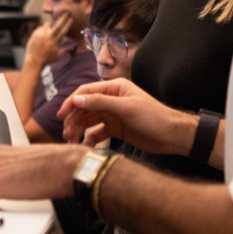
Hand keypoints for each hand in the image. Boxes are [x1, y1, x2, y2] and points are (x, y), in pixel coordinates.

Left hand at [25, 11, 72, 66]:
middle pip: (57, 24)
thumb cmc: (47, 59)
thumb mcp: (58, 56)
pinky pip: (40, 28)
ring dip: (50, 24)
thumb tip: (73, 47)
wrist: (34, 61)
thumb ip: (66, 50)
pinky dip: (42, 29)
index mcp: (56, 41)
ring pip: (47, 24)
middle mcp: (49, 36)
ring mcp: (41, 34)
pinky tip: (43, 33)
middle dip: (63, 18)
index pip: (64, 30)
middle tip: (66, 13)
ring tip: (51, 27)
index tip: (71, 19)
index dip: (68, 24)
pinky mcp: (35, 34)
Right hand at [59, 78, 194, 155]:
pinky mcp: (115, 128)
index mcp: (115, 88)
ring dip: (79, 129)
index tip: (61, 115)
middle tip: (66, 135)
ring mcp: (113, 114)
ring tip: (72, 141)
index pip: (86, 91)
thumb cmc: (153, 117)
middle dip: (74, 119)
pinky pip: (97, 132)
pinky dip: (89, 138)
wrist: (171, 136)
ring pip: (89, 120)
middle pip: (85, 107)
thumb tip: (77, 99)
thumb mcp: (126, 108)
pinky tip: (86, 145)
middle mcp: (112, 99)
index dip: (72, 102)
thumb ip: (101, 102)